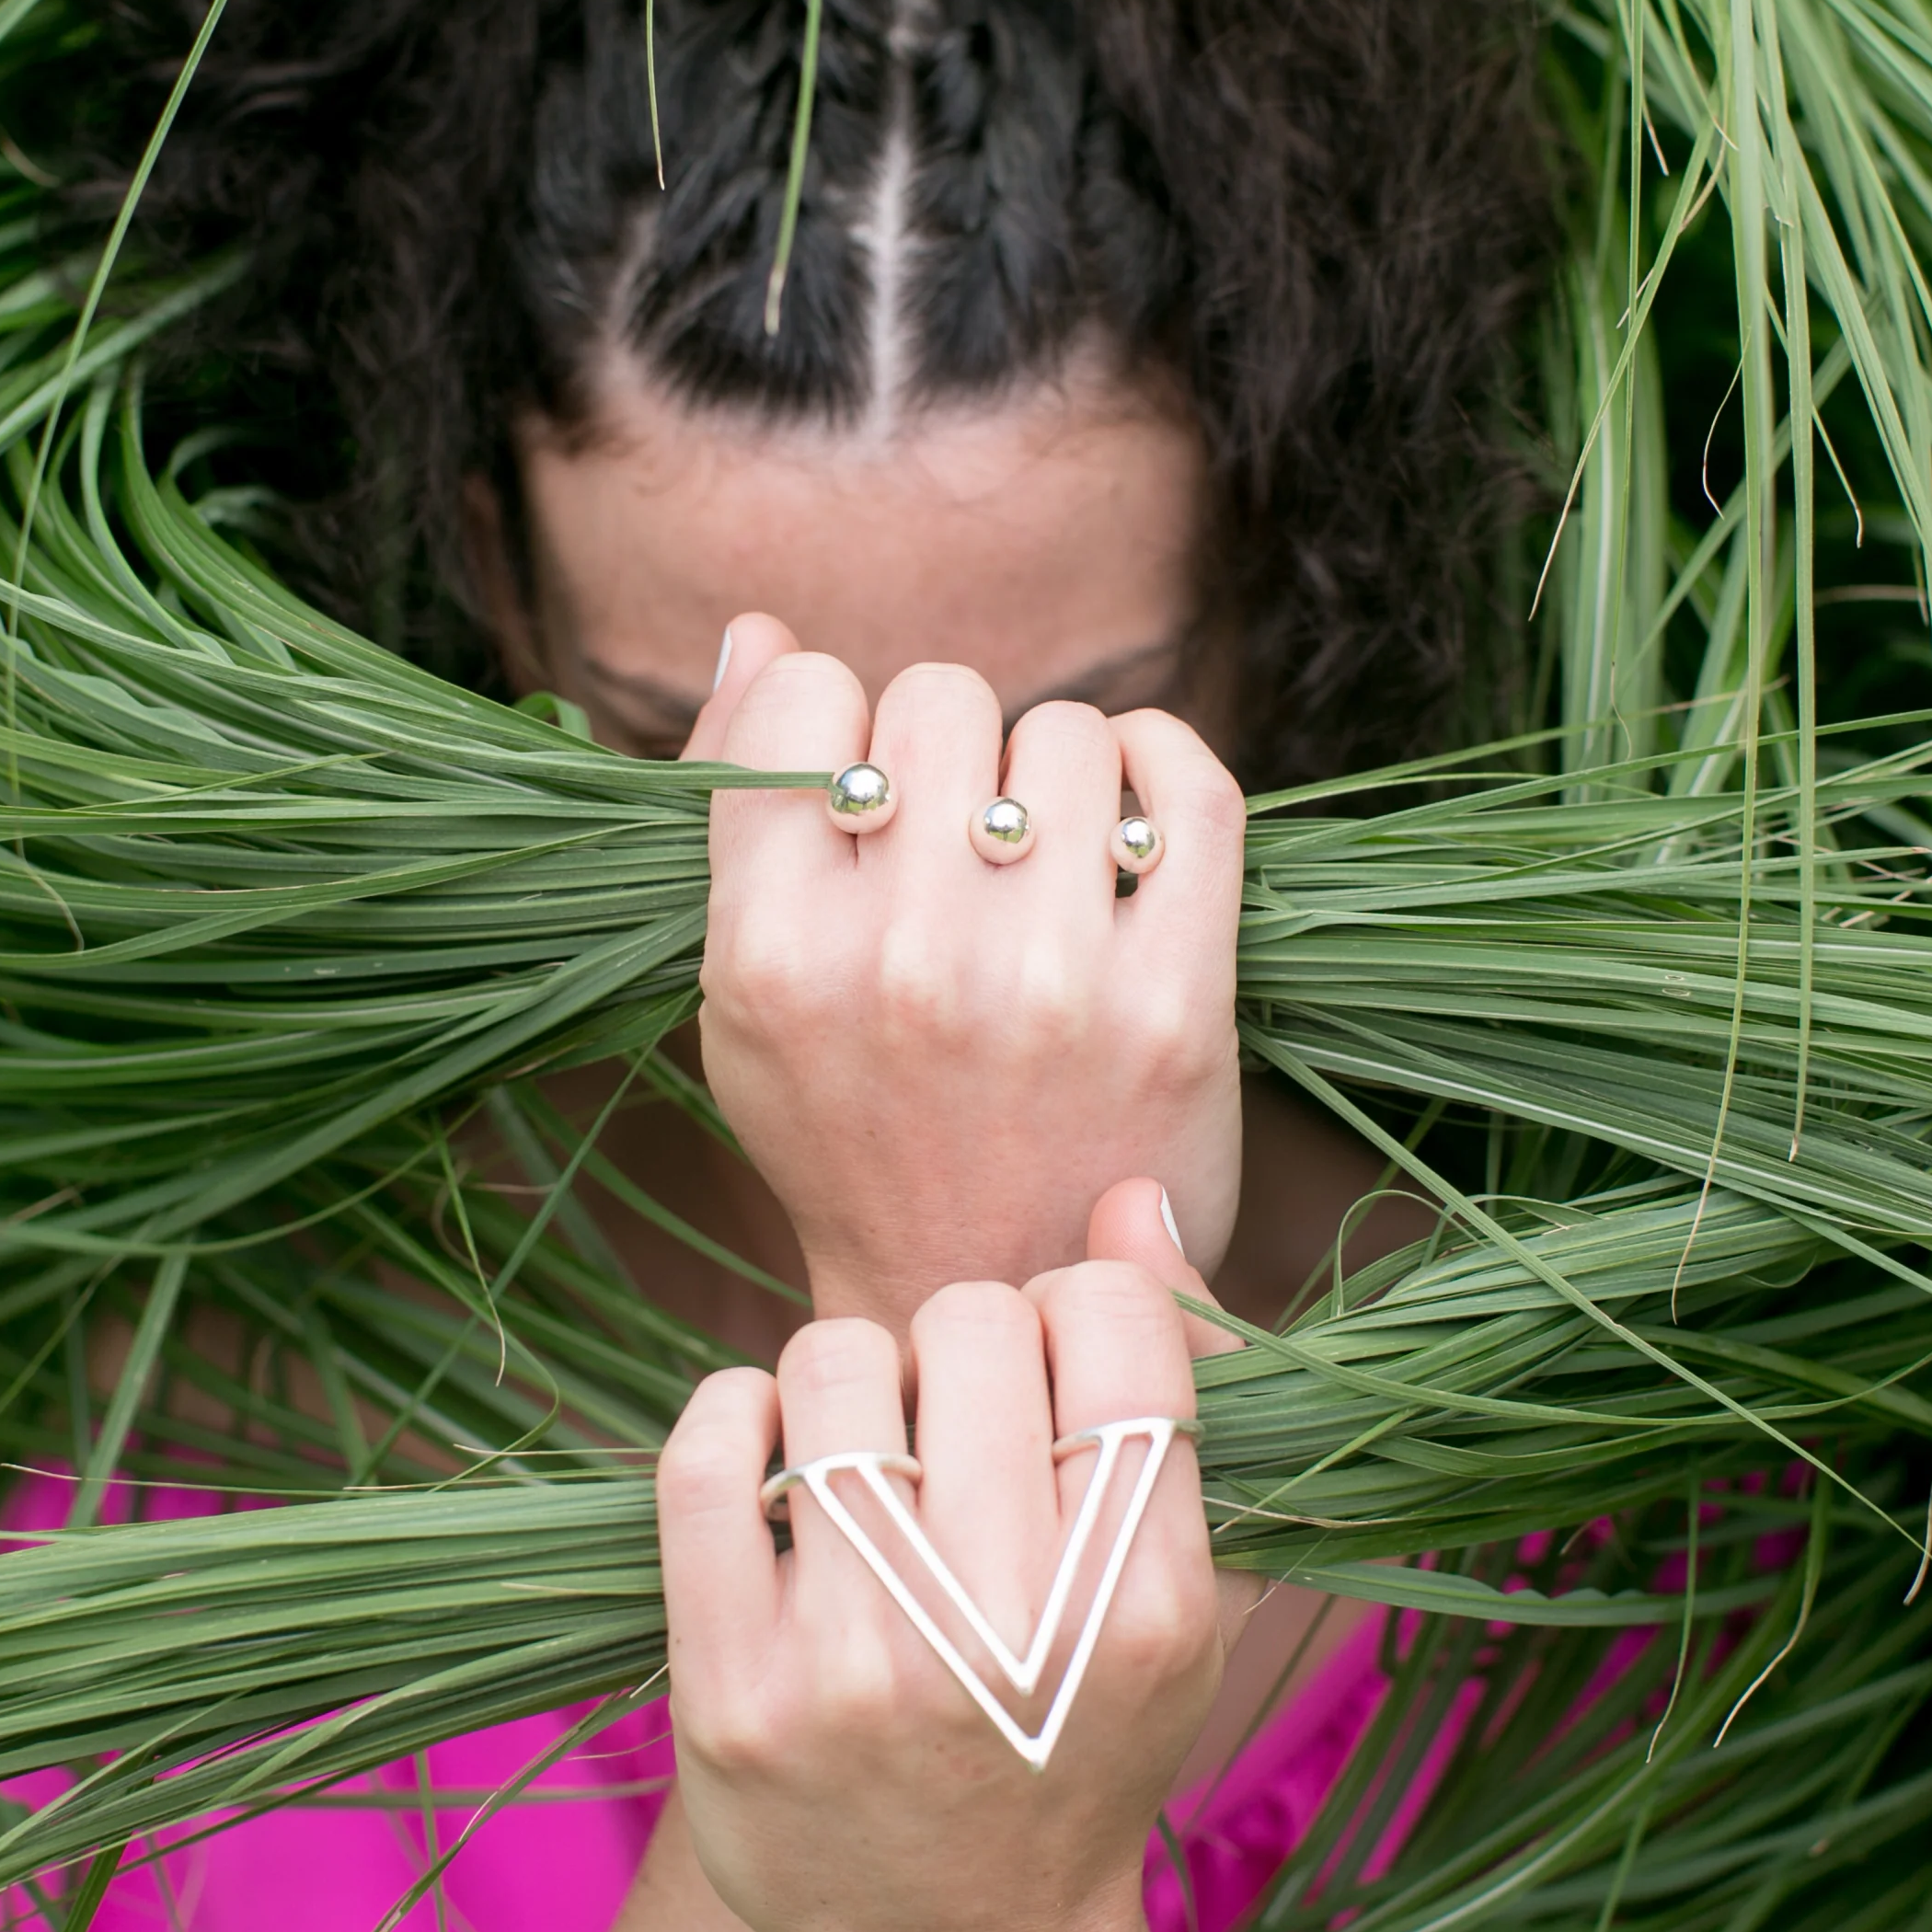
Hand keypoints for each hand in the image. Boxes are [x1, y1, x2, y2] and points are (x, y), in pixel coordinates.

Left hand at [657, 1255, 1221, 1931]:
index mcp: (1146, 1604)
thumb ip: (1172, 1396)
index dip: (1082, 1309)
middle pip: (973, 1320)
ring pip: (836, 1358)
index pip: (1114, 1321)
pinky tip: (774, 1462)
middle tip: (954, 1428)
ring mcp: (858, 1665)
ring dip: (849, 1375)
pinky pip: (709, 1445)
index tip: (1056, 1376)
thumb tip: (1133, 1195)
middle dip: (962, 1345)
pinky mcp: (730, 1688)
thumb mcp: (1182, 1598)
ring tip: (869, 1455)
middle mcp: (1010, 1633)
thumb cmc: (1081, 1743)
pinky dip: (737, 1414)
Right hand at [685, 614, 1246, 1330]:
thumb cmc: (854, 1131)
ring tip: (1046, 857)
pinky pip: (1189, 788)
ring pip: (1068, 734)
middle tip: (965, 836)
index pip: (807, 702)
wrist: (986, 1300)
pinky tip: (1131, 813)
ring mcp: (1049, 983)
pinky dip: (1163, 765)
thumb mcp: (745, 1000)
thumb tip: (761, 632)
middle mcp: (904, 963)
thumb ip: (743, 812)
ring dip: (1060, 773)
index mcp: (772, 957)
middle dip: (956, 747)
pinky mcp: (1177, 1005)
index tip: (869, 795)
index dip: (844, 719)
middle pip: (943, 698)